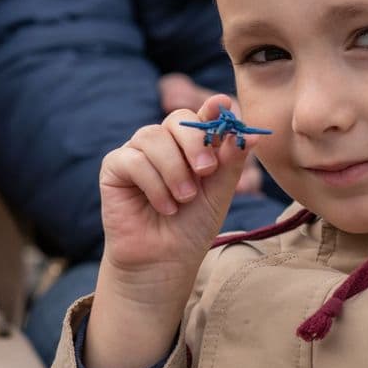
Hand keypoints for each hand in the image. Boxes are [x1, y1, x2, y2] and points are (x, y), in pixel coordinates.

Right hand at [88, 95, 258, 367]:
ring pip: (154, 138)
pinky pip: (134, 160)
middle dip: (194, 142)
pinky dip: (153, 185)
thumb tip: (252, 133)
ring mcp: (137, 152)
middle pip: (177, 119)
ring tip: (183, 200)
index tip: (222, 106)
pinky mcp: (115, 167)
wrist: (164, 262)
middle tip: (206, 171)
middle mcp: (164, 142)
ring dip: (174, 171)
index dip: (212, 109)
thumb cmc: (192, 227)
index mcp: (190, 144)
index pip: (201, 115)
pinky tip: (164, 207)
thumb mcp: (218, 193)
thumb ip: (230, 162)